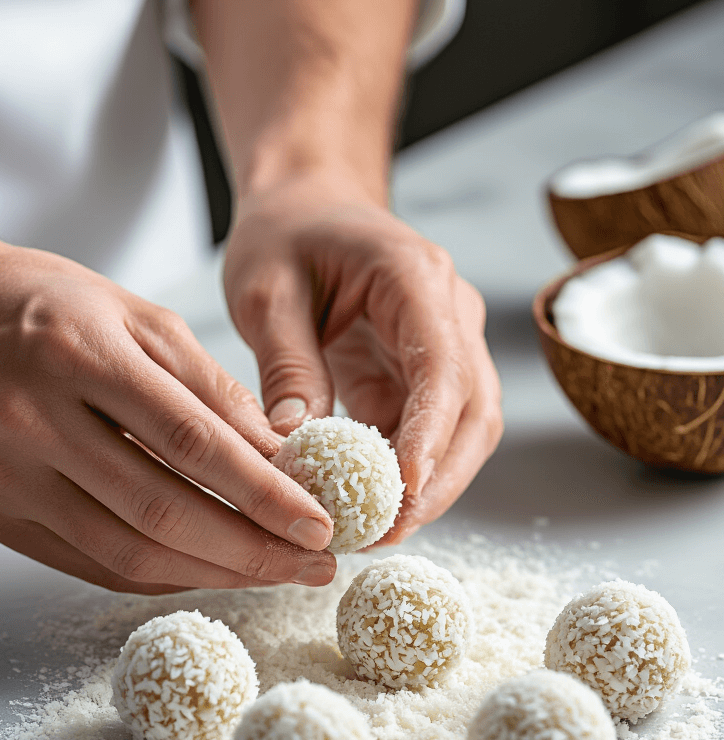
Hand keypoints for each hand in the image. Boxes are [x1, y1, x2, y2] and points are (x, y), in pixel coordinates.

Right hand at [0, 238, 334, 592]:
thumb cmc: (48, 306)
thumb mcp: (136, 317)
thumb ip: (208, 386)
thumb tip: (281, 456)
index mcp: (78, 356)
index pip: (191, 442)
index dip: (262, 492)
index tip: (319, 521)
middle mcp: (35, 422)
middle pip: (161, 511)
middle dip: (251, 549)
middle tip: (314, 562)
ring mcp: (10, 476)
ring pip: (127, 553)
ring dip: (213, 574)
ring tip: (276, 572)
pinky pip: (92, 565)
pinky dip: (161, 575)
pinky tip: (210, 571)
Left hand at [225, 180, 502, 541]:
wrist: (307, 207)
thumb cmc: (286, 235)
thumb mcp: (266, 290)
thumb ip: (286, 363)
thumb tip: (296, 444)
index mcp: (416, 278)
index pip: (443, 369)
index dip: (430, 437)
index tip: (406, 492)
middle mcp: (451, 312)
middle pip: (474, 412)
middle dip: (438, 480)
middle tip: (384, 532)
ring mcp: (448, 346)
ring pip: (465, 432)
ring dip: (428, 487)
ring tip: (372, 532)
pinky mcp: (426, 376)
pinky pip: (431, 435)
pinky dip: (406, 476)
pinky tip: (365, 508)